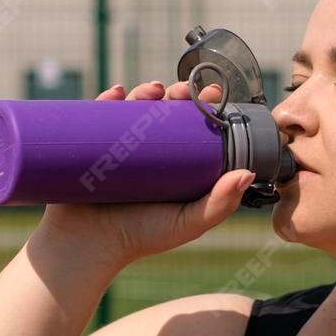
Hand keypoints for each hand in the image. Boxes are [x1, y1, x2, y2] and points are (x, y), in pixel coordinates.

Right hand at [37, 78, 251, 268]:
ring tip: (151, 91)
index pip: (194, 128)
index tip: (213, 95)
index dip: (204, 108)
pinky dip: (107, 99)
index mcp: (175, 165)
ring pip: (134, 108)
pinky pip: (98, 115)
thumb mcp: (188, 223)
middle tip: (180, 91)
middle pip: (165, 112)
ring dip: (144, 91)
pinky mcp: (89, 145)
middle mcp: (149, 152)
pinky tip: (116, 93)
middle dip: (175, 94)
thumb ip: (219, 204)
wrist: (87, 245)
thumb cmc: (141, 237)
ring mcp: (118, 146)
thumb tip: (248, 174)